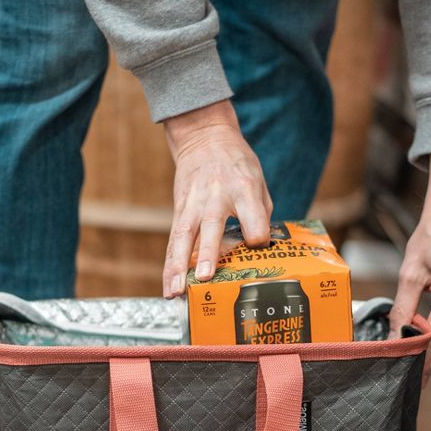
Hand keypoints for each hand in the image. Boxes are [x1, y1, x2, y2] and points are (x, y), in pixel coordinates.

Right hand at [162, 100, 272, 297]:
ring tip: (176, 291)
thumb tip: (260, 251)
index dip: (257, 235)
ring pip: (183, 238)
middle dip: (208, 253)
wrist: (204, 138)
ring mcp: (193, 204)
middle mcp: (216, 196)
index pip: (254, 218)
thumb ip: (261, 215)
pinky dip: (169, 266)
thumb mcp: (258, 182)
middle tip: (205, 277)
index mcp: (244, 188)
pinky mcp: (179, 211)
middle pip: (211, 227)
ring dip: (178, 267)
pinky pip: (174, 242)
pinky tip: (169, 287)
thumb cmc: (237, 166)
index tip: (258, 245)